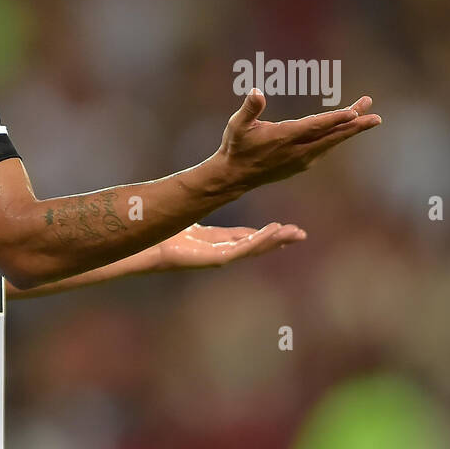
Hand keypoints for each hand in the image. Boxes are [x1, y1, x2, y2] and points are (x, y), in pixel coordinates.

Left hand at [154, 222, 305, 269]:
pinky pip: (244, 248)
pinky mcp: (217, 259)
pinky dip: (260, 240)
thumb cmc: (163, 234)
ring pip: (255, 248)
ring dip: (276, 241)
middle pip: (257, 245)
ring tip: (294, 233)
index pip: (248, 238)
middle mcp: (222, 251)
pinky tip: (274, 232)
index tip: (285, 229)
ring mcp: (221, 257)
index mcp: (217, 242)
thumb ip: (198, 208)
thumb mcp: (188, 218)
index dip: (267, 235)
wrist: (148, 245)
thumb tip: (201, 189)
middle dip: (279, 240)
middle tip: (301, 234)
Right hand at [215, 91, 380, 190]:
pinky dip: (338, 135)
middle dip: (355, 125)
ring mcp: (302, 159)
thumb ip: (249, 109)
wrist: (235, 176)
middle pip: (332, 136)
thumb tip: (257, 91)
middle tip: (376, 116)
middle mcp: (298, 151)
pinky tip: (347, 126)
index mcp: (285, 138)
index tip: (355, 112)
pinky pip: (326, 146)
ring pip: (332, 141)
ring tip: (366, 114)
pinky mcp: (303, 163)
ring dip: (350, 128)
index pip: (316, 127)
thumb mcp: (237, 125)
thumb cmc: (235, 146)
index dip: (336, 119)